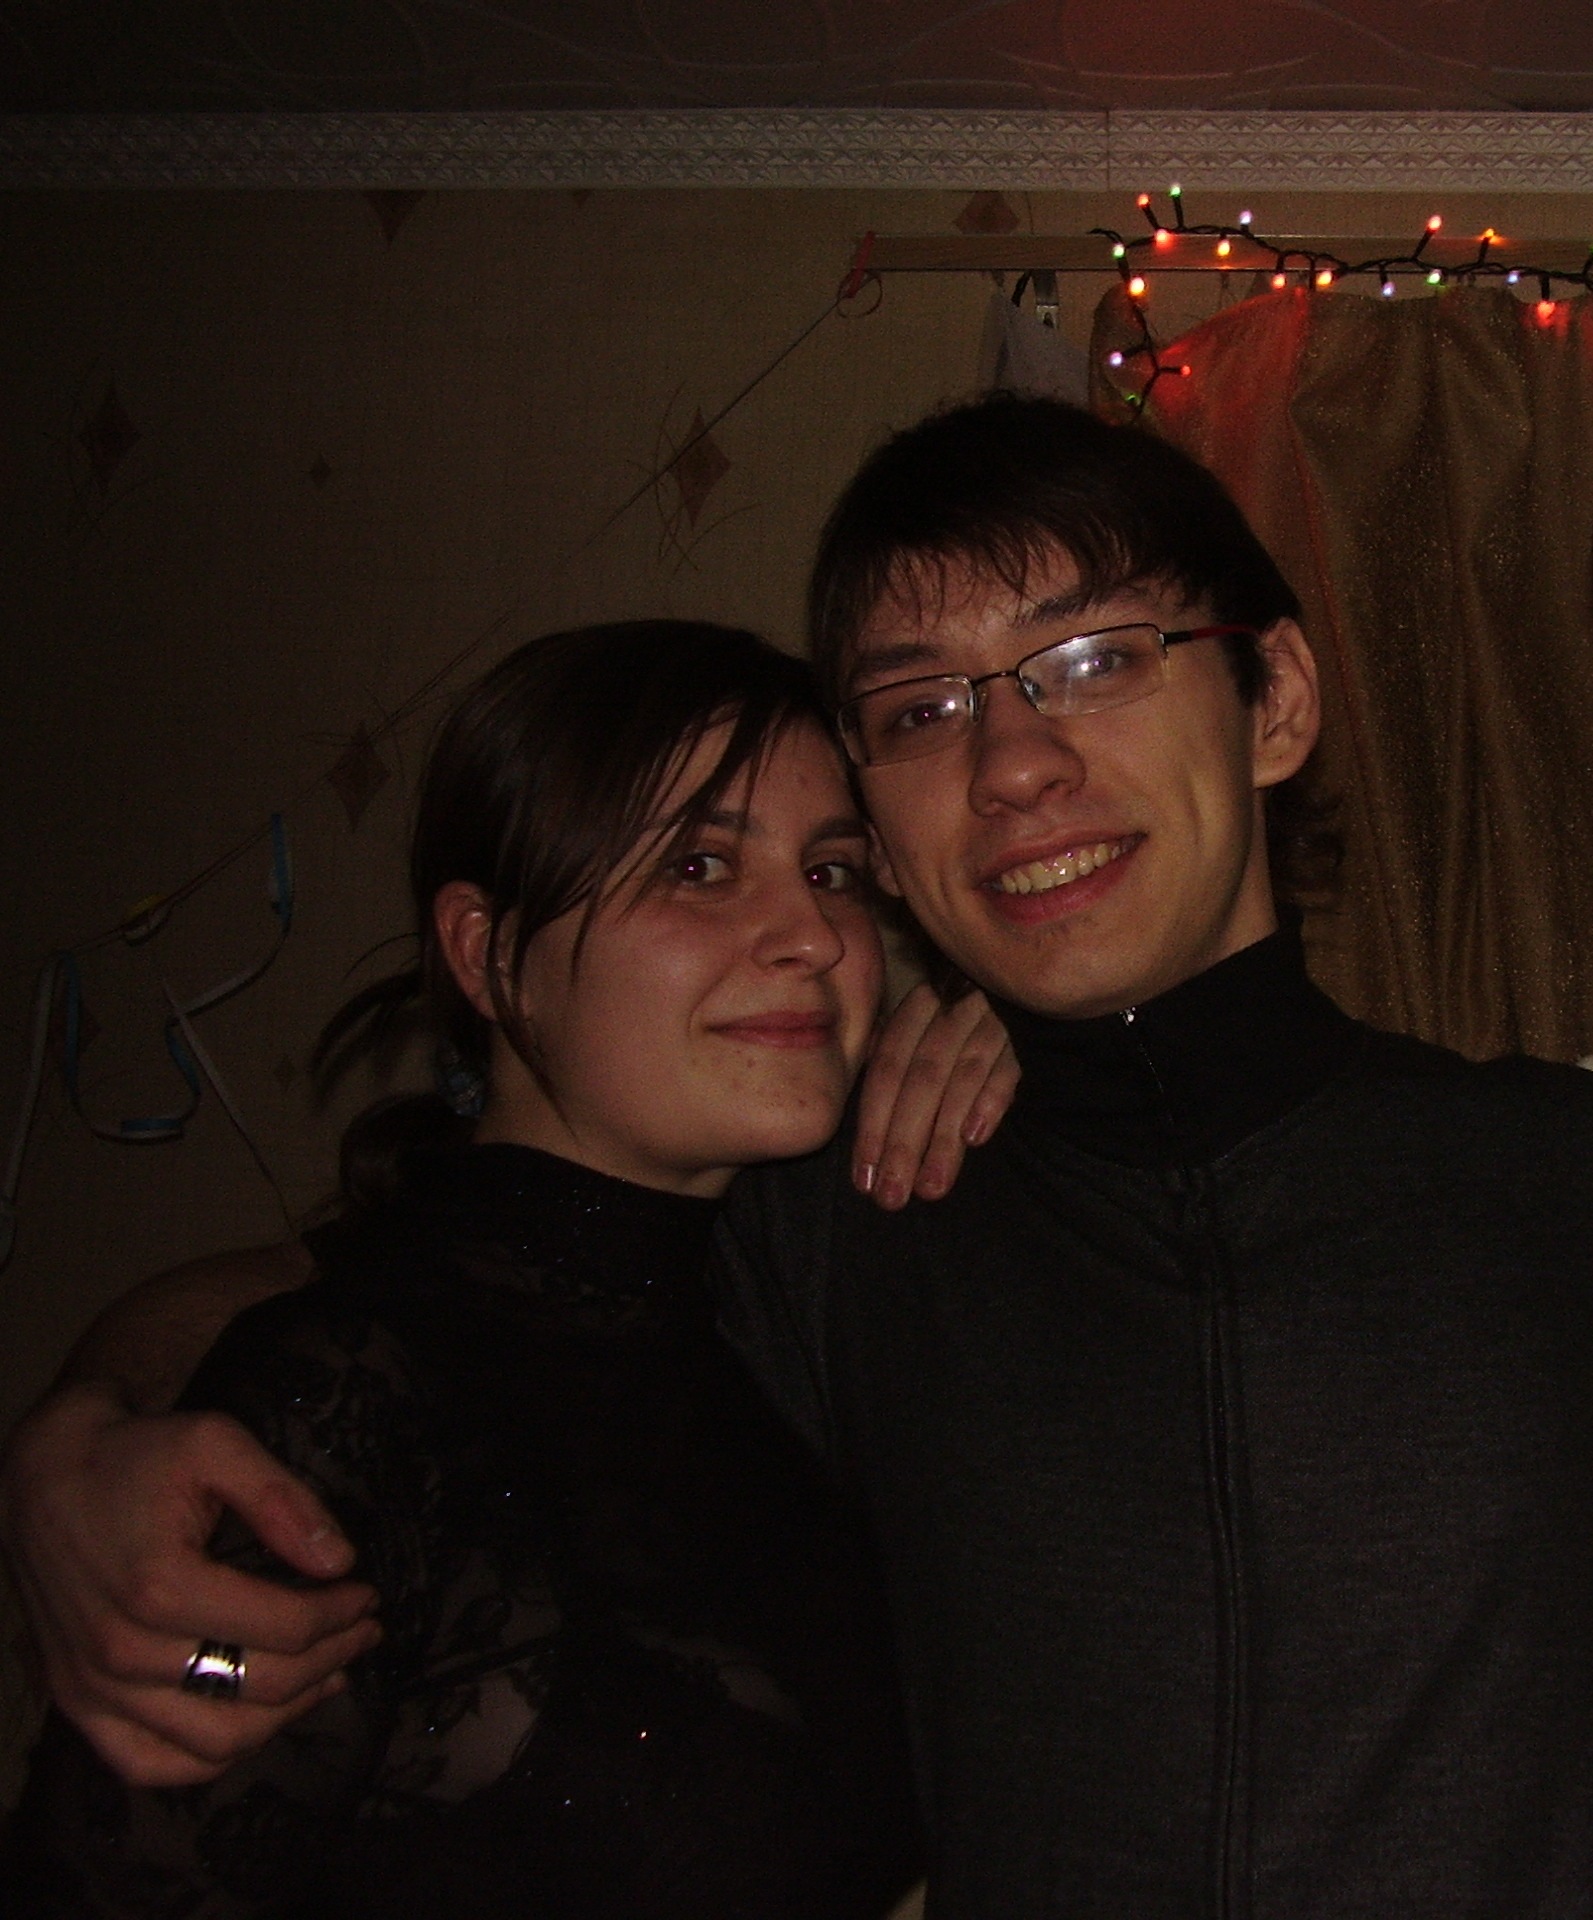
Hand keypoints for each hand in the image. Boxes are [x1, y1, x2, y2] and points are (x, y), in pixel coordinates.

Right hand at [0, 1381, 381, 1785]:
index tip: (366, 1595)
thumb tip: (340, 1560)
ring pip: (215, 1740)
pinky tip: (253, 1723)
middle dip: (329, 1660)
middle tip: (361, 1632)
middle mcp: (123, 1649)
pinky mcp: (76, 1703)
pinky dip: (209, 1758)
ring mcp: (94, 1687)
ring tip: (327, 1677)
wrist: (43, 1474)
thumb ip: (281, 1499)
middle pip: (260, 1687)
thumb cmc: (134, 1455)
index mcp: (161, 1585)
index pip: (283, 1627)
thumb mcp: (215, 1443)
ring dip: (285, 1716)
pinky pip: (149, 1764)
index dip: (340, 1614)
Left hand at [853, 983, 1018, 1208]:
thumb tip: (870, 1119)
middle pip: (921, 1078)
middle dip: (902, 1141)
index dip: (872, 1124)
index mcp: (919, 1006)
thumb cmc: (971, 1008)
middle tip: (892, 1196)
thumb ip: (902, 1057)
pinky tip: (975, 1138)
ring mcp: (994, 1016)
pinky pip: (1008, 1065)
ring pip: (961, 1078)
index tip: (863, 1178)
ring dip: (943, 1137)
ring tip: (931, 1187)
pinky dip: (990, 1099)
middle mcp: (952, 1007)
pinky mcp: (1033, 1028)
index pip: (887, 1068)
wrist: (1039, 967)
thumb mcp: (932, 1019)